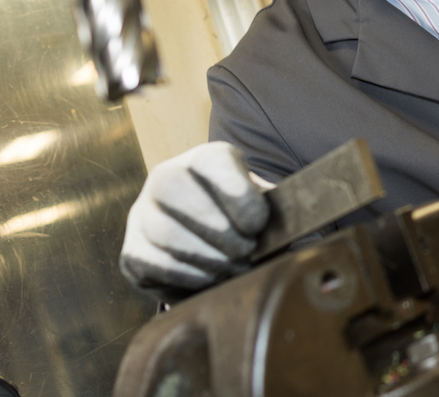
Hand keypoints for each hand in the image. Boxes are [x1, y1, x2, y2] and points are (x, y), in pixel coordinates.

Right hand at [120, 142, 270, 300]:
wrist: (210, 241)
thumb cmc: (244, 221)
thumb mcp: (264, 205)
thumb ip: (279, 211)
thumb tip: (306, 228)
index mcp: (206, 159)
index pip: (213, 160)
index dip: (237, 195)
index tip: (258, 225)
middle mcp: (166, 177)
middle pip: (177, 192)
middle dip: (220, 232)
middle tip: (247, 254)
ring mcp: (142, 214)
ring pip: (166, 234)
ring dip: (208, 259)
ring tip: (234, 269)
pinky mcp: (133, 252)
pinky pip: (155, 265)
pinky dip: (189, 277)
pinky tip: (211, 279)